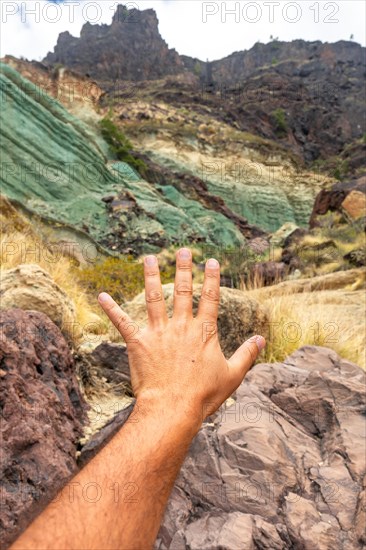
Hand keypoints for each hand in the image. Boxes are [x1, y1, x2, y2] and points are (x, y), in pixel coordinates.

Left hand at [98, 248, 264, 426]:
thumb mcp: (233, 375)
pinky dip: (111, 308)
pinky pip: (123, 322)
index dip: (212, 278)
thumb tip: (262, 339)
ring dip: (151, 276)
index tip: (212, 261)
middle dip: (183, 268)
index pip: (210, 298)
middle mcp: (181, 327)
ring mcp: (159, 333)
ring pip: (154, 298)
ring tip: (149, 258)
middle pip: (183, 291)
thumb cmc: (204, 395)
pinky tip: (101, 295)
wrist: (173, 409)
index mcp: (204, 332)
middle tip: (183, 250)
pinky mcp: (138, 343)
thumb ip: (247, 354)